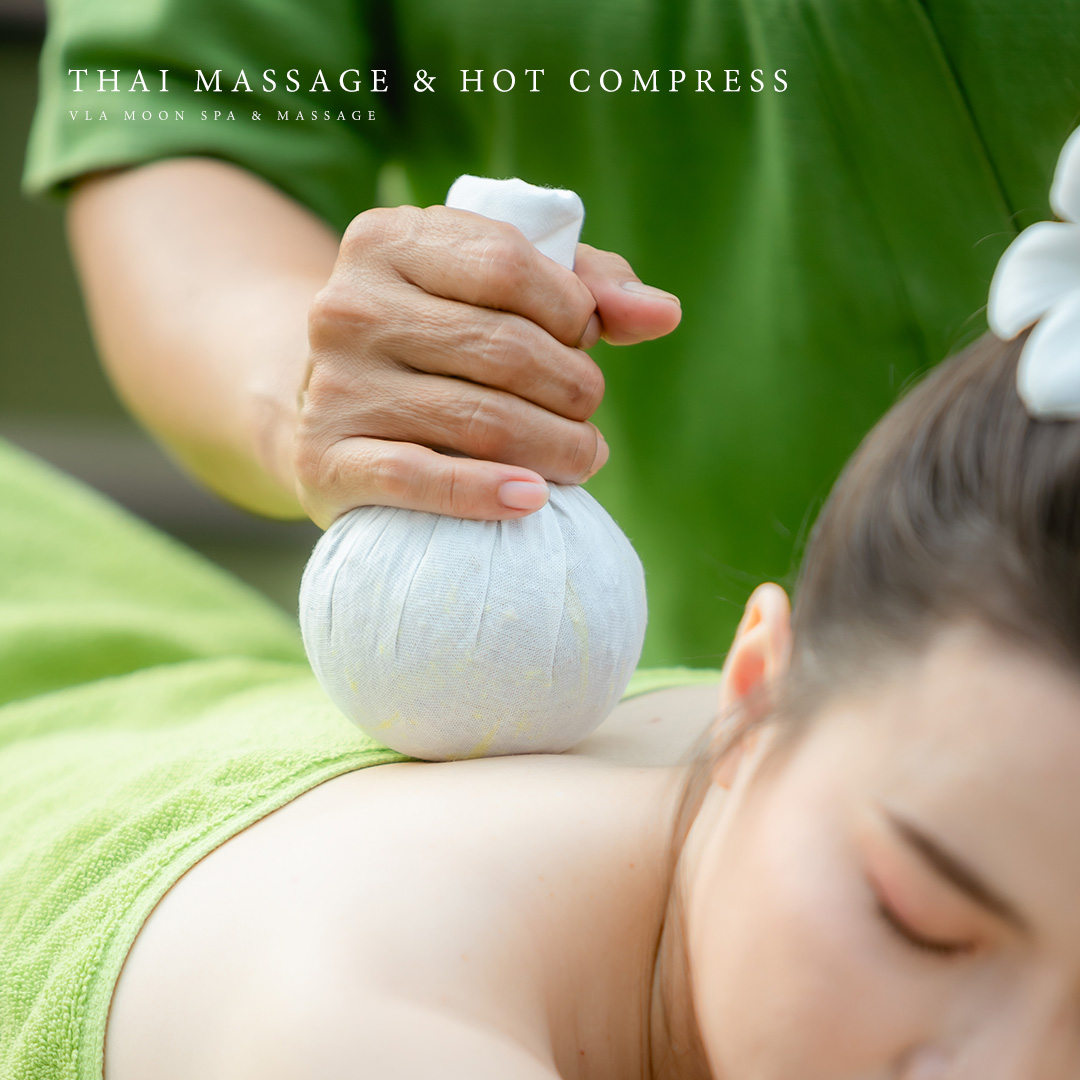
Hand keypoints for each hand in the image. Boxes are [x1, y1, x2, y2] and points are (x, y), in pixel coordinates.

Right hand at [293, 204, 680, 526]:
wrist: (323, 404)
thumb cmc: (435, 337)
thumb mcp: (495, 287)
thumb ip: (585, 286)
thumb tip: (665, 314)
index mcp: (387, 239)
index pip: (509, 265)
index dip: (571, 310)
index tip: (584, 339)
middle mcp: (348, 305)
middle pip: (505, 347)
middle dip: (574, 387)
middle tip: (588, 412)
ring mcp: (333, 385)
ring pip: (479, 420)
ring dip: (557, 448)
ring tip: (583, 458)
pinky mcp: (326, 459)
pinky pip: (419, 479)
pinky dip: (487, 493)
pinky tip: (533, 498)